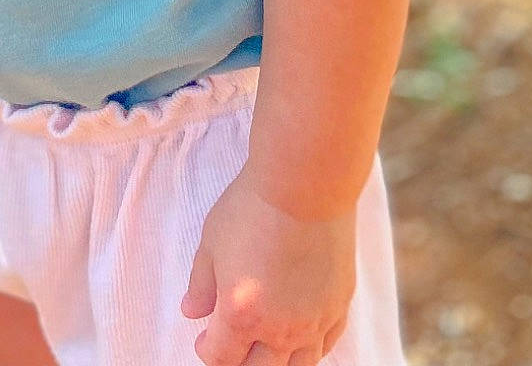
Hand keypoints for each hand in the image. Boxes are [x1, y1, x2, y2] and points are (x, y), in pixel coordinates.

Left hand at [182, 170, 356, 365]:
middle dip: (240, 361)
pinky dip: (309, 347)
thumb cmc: (254, 207)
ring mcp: (314, 321)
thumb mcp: (212, 242)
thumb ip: (201, 284)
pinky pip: (325, 345)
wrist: (304, 183)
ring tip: (265, 343)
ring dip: (276, 360)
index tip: (204, 338)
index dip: (207, 350)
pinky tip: (300, 334)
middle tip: (233, 342)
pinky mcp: (339, 305)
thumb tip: (192, 311)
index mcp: (241, 315)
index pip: (220, 358)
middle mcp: (280, 328)